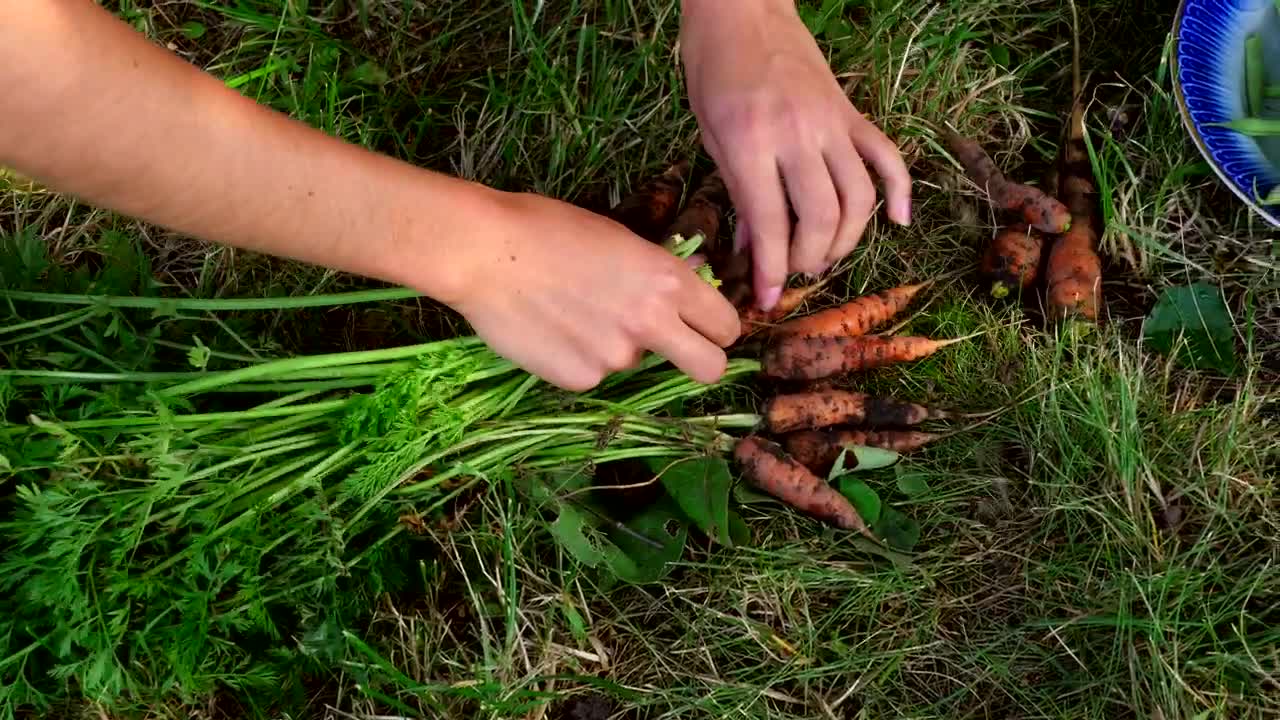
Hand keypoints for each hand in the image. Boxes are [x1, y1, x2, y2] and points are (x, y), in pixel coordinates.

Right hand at [443, 190, 741, 391]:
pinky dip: (579, 357)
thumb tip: (691, 284)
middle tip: (679, 351)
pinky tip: (551, 328)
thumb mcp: (619, 238)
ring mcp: (616, 357)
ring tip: (574, 311)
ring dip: (617, 345)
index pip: (726, 326)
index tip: (706, 329)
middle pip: (711, 368)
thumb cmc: (548, 228)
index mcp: (668, 282)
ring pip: (635, 363)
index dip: (719, 329)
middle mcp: (651, 324)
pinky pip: (593, 373)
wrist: (485, 252)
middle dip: (703, 361)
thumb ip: (659, 271)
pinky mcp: (580, 379)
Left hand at [679, 0, 911, 308]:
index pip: (770, 225)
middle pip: (822, 218)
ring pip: (858, 198)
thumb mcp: (710, 136)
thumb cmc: (712, 70)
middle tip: (796, 273)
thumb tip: (750, 249)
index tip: (767, 300)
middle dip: (810, 260)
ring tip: (826, 256)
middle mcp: (797, 136)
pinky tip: (898, 223)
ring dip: (847, 239)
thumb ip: (737, 193)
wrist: (742, 9)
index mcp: (751, 144)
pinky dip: (899, 192)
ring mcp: (832, 123)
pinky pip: (887, 157)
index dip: (771, 271)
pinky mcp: (852, 113)